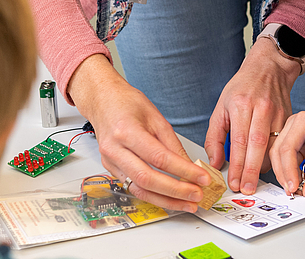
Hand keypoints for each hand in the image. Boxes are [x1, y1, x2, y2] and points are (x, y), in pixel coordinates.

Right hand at [68, 55, 209, 212]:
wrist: (102, 101)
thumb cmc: (127, 103)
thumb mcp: (156, 117)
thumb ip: (172, 144)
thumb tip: (190, 166)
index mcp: (126, 131)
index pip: (159, 158)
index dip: (183, 171)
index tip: (202, 178)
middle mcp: (115, 149)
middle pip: (147, 179)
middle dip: (176, 191)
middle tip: (197, 195)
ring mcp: (109, 161)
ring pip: (139, 189)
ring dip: (166, 200)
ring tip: (187, 204)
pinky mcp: (110, 169)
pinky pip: (133, 188)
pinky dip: (153, 196)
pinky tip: (170, 199)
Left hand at [205, 37, 301, 193]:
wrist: (269, 68)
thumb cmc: (243, 87)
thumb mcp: (221, 107)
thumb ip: (216, 136)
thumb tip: (215, 162)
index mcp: (242, 105)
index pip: (239, 141)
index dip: (237, 165)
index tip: (234, 182)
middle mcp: (261, 109)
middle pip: (257, 146)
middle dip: (251, 171)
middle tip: (247, 189)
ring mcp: (278, 114)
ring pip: (273, 146)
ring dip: (264, 168)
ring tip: (255, 183)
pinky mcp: (289, 118)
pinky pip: (282, 143)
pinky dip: (274, 158)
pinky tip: (266, 169)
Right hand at [270, 109, 304, 199]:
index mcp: (304, 121)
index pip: (288, 148)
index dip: (288, 170)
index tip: (293, 188)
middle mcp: (294, 124)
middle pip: (278, 152)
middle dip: (284, 174)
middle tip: (293, 192)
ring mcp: (292, 132)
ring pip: (279, 157)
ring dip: (286, 175)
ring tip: (298, 189)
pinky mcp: (295, 142)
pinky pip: (287, 160)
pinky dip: (292, 172)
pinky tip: (300, 181)